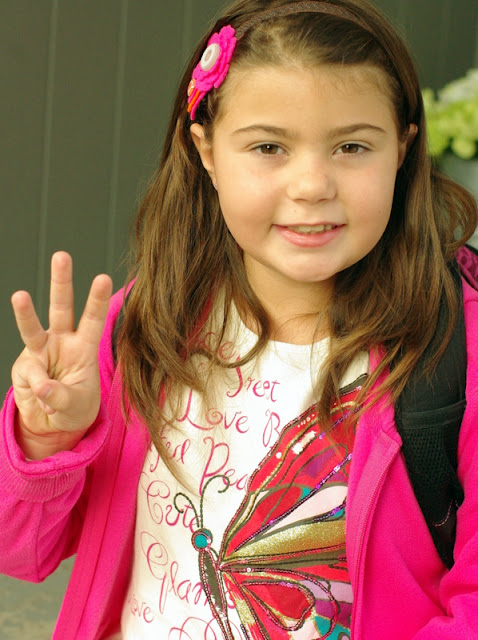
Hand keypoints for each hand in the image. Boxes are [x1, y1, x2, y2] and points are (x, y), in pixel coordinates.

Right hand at [10, 252, 112, 457]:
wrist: (52, 422)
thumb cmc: (74, 408)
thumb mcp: (77, 407)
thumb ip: (62, 397)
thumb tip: (43, 387)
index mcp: (84, 346)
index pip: (93, 319)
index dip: (97, 299)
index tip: (103, 277)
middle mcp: (62, 341)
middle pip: (62, 307)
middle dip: (61, 282)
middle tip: (61, 256)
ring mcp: (40, 350)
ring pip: (33, 326)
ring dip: (25, 311)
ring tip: (19, 296)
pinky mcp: (24, 364)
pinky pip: (30, 373)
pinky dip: (37, 388)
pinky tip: (45, 400)